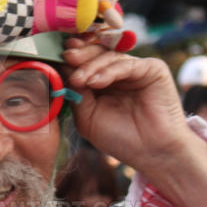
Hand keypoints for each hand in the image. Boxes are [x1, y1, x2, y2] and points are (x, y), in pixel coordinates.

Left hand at [63, 41, 189, 167]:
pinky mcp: (153, 69)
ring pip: (109, 56)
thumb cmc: (120, 138)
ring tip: (79, 80)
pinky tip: (95, 81)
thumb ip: (76, 92)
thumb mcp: (87, 116)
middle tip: (66, 58)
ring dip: (90, 65)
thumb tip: (61, 68)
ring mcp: (136, 68)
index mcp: (103, 80)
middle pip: (96, 52)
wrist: (152, 153)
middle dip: (79, 54)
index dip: (70, 57)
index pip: (85, 61)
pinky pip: (127, 64)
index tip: (54, 55)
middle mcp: (119, 71)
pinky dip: (109, 71)